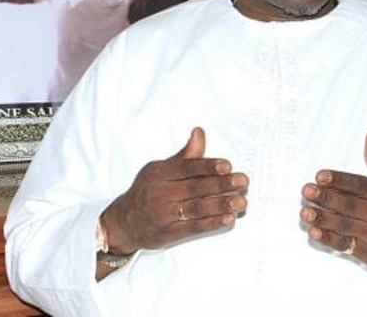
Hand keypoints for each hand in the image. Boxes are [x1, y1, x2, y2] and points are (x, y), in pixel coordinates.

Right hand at [100, 127, 248, 255]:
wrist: (124, 222)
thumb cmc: (148, 191)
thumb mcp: (160, 169)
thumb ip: (184, 155)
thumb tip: (200, 132)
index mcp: (158, 173)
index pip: (186, 168)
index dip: (208, 166)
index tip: (227, 165)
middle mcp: (160, 193)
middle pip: (195, 187)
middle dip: (221, 184)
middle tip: (243, 181)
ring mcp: (163, 214)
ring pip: (196, 208)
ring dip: (221, 205)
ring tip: (241, 201)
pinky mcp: (167, 234)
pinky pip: (193, 227)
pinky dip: (212, 223)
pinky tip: (228, 219)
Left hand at [300, 130, 366, 296]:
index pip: (359, 185)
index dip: (339, 180)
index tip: (320, 176)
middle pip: (349, 205)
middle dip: (326, 198)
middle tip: (306, 191)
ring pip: (344, 225)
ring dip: (323, 218)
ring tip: (305, 211)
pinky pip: (345, 245)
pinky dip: (329, 239)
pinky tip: (314, 232)